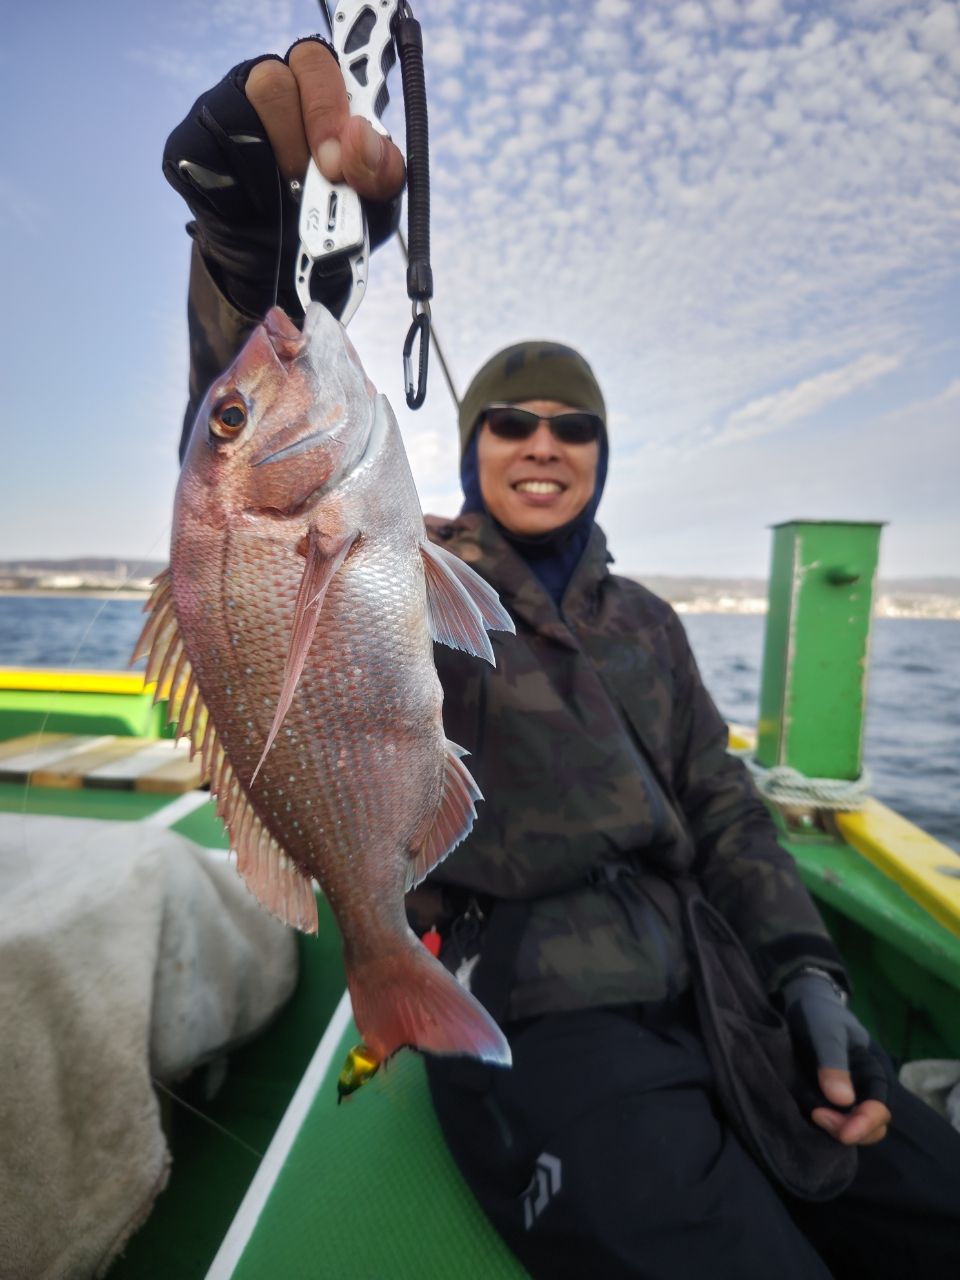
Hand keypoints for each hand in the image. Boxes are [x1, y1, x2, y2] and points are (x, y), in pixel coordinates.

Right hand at [163, 38, 404, 318]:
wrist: (280, 271)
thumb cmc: (330, 221)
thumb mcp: (373, 203)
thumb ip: (382, 169)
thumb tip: (360, 136)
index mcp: (314, 89)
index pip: (315, 62)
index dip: (329, 103)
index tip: (340, 155)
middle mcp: (267, 91)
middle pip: (274, 79)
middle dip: (303, 132)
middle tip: (321, 177)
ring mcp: (223, 114)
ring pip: (238, 113)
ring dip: (273, 164)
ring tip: (290, 196)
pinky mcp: (189, 147)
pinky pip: (207, 154)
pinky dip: (238, 189)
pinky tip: (254, 206)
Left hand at [782, 972, 891, 1145]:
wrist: (802, 1004)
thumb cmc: (820, 1014)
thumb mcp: (826, 1032)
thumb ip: (833, 1062)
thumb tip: (843, 1101)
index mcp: (873, 1072)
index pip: (879, 1108)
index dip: (866, 1124)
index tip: (844, 1133)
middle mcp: (863, 1090)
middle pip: (869, 1127)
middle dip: (849, 1130)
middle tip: (818, 1116)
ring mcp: (844, 1097)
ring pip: (849, 1129)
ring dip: (833, 1129)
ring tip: (812, 1113)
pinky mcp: (825, 1099)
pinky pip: (829, 1122)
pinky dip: (822, 1124)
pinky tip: (806, 1112)